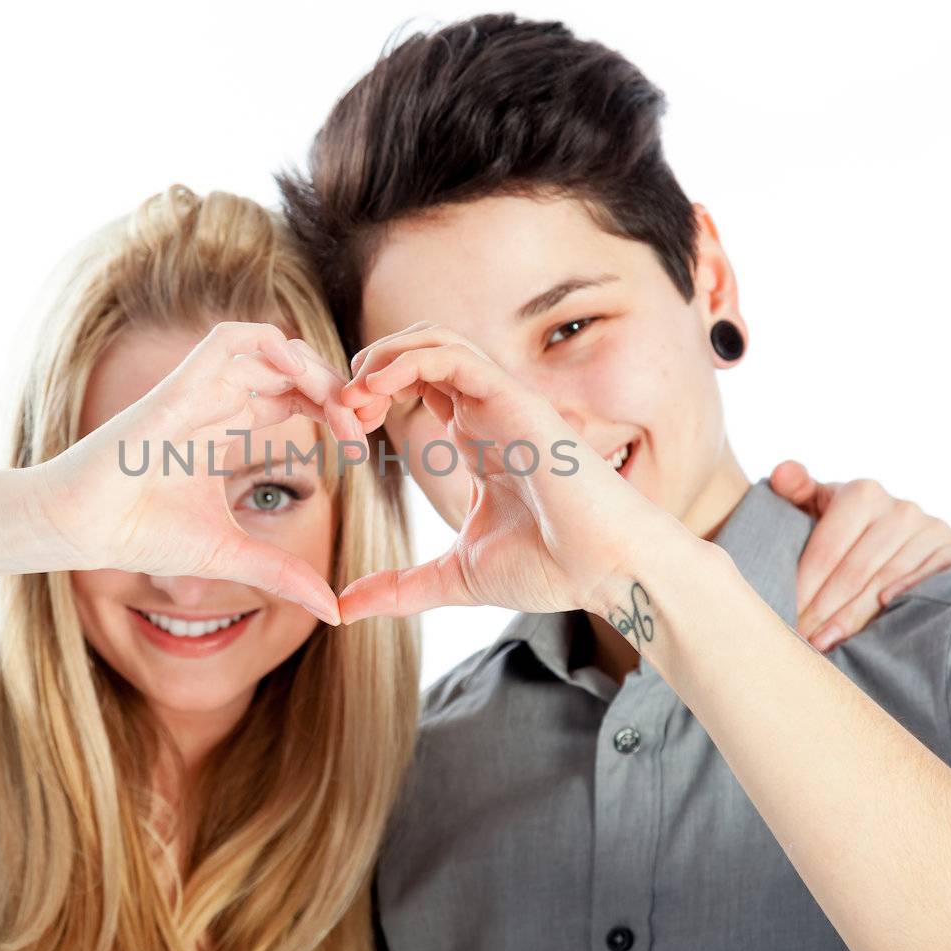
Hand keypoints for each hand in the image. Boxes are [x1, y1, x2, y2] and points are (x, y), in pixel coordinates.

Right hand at [29, 321, 362, 623]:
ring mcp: (199, 389)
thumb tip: (334, 611)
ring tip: (339, 407)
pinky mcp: (179, 387)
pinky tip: (299, 378)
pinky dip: (271, 345)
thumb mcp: (231, 555)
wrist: (81, 530)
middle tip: (362, 426)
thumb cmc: (141, 533)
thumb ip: (282, 575)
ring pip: (270, 344)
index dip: (335, 411)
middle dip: (336, 387)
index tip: (358, 450)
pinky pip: (231, 339)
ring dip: (313, 366)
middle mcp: (217, 400)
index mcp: (229, 428)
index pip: (297, 396)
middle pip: (293, 366)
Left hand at [334, 322, 691, 622]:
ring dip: (385, 356)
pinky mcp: (516, 400)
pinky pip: (457, 356)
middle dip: (370, 369)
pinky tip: (378, 385)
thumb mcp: (455, 576)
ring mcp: (502, 403)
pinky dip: (410, 359)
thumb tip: (344, 609)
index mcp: (476, 439)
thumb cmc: (552, 569)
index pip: (418, 386)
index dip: (373, 397)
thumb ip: (399, 588)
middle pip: (420, 353)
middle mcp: (487, 413)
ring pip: (435, 341)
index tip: (345, 433)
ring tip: (355, 392)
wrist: (609, 571)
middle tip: (340, 409)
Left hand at [770, 460, 950, 651]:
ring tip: (827, 642)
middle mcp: (901, 508)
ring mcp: (932, 529)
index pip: (828, 549)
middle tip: (803, 639)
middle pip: (857, 570)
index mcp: (862, 493)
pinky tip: (881, 625)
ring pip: (887, 582)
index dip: (804, 586)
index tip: (785, 616)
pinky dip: (906, 601)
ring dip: (854, 617)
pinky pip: (930, 581)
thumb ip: (795, 488)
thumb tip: (781, 473)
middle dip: (825, 609)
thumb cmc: (840, 525)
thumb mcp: (814, 503)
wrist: (895, 533)